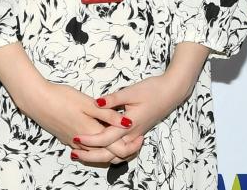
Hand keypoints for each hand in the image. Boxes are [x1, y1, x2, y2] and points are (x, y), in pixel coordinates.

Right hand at [12, 77, 133, 154]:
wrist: (37, 100)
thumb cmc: (61, 98)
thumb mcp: (88, 103)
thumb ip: (108, 114)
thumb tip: (128, 122)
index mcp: (93, 133)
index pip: (118, 149)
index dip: (132, 145)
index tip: (141, 135)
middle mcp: (84, 143)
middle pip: (110, 156)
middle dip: (125, 150)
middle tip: (135, 138)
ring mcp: (74, 143)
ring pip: (97, 154)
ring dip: (111, 149)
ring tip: (121, 137)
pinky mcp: (67, 139)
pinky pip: (86, 150)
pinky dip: (97, 147)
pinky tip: (99, 136)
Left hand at [71, 72, 191, 163]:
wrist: (172, 93)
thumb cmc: (153, 90)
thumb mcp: (131, 91)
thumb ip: (113, 99)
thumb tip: (96, 103)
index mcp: (129, 125)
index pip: (105, 139)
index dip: (89, 140)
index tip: (75, 137)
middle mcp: (132, 135)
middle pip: (110, 154)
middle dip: (91, 156)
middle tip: (74, 153)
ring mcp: (135, 136)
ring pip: (117, 155)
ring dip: (100, 156)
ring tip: (83, 151)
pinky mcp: (137, 133)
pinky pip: (122, 150)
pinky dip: (110, 152)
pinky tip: (101, 145)